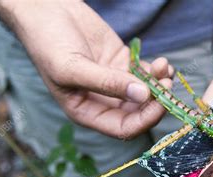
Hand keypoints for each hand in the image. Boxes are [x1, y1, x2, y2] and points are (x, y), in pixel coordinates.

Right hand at [3, 0, 172, 138]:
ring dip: (160, 85)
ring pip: (147, 94)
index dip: (144, 120)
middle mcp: (105, 102)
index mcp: (89, 112)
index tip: (159, 103)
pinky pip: (147, 74)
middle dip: (157, 102)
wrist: (45, 10)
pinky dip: (158, 72)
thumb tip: (142, 95)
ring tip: (164, 68)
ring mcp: (117, 83)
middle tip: (167, 84)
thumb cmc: (48, 43)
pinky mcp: (124, 64)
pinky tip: (163, 64)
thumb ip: (107, 83)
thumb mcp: (72, 68)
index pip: (124, 128)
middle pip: (140, 113)